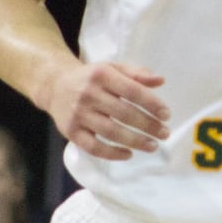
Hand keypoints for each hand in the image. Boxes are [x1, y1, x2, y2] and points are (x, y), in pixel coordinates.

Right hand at [46, 60, 169, 159]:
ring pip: (111, 132)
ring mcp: (78, 114)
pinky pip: (93, 147)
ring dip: (135, 141)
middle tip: (164, 133)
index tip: (167, 115)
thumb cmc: (91, 78)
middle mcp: (88, 93)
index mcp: (102, 75)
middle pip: (124, 113)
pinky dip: (112, 154)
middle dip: (148, 125)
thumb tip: (161, 81)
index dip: (152, 104)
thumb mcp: (112, 68)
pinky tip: (128, 154)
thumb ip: (136, 74)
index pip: (132, 91)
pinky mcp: (70, 132)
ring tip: (152, 145)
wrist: (55, 86)